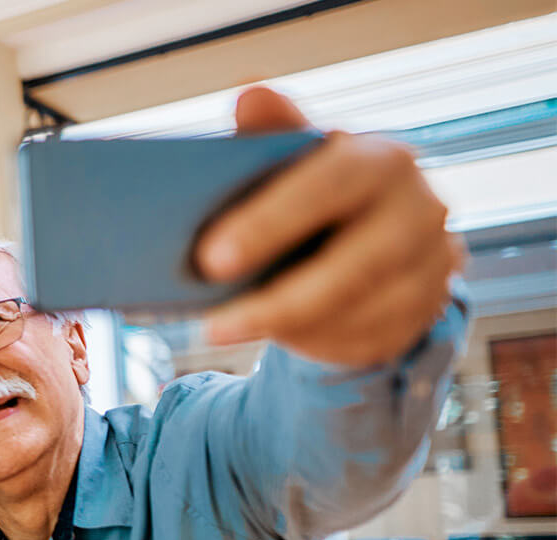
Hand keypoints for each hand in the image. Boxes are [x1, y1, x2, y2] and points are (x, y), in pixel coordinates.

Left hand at [196, 86, 462, 367]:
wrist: (376, 230)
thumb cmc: (316, 188)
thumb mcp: (294, 159)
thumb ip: (272, 133)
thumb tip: (251, 93)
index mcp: (382, 159)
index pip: (330, 185)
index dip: (270, 223)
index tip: (209, 260)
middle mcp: (421, 209)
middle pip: (353, 266)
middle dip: (278, 300)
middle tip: (211, 326)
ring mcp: (433, 263)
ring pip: (360, 312)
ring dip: (289, 328)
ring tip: (225, 332)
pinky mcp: (428, 308)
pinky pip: (370, 339)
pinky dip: (316, 344)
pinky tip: (273, 338)